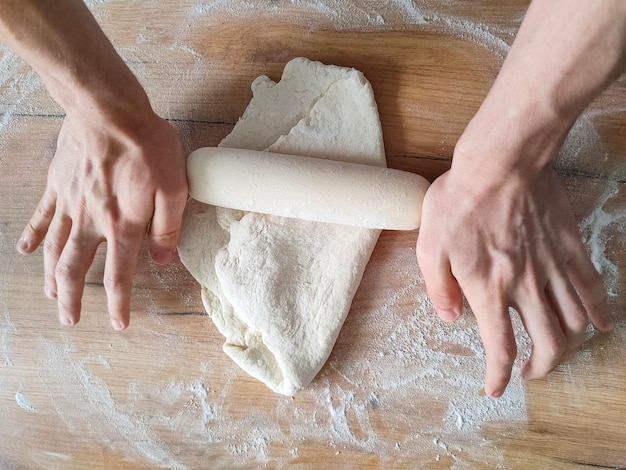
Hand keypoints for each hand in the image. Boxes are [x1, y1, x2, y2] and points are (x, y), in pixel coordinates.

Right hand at [16, 109, 186, 329]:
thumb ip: (168, 226)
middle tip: (69, 320)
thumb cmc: (147, 146)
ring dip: (50, 276)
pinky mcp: (57, 185)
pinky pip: (40, 216)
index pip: (119, 275)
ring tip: (49, 295)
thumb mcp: (174, 187)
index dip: (118, 304)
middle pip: (75, 269)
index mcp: (123, 225)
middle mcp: (91, 221)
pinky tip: (24, 250)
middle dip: (71, 298)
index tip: (118, 324)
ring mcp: (70, 203)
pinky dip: (31, 235)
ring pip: (54, 249)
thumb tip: (163, 259)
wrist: (110, 110)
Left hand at [416, 153, 613, 397]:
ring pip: (572, 321)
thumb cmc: (459, 200)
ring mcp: (552, 267)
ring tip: (554, 349)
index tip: (496, 387)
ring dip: (566, 344)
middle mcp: (525, 286)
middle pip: (547, 343)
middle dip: (540, 368)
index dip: (499, 375)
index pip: (500, 346)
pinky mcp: (570, 247)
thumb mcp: (429, 244)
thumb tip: (450, 317)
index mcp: (488, 288)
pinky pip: (591, 286)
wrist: (501, 161)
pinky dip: (598, 310)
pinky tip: (598, 323)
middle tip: (529, 373)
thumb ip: (438, 286)